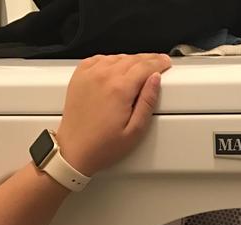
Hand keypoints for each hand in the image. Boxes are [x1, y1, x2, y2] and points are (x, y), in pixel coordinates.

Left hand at [56, 53, 171, 175]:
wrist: (75, 150)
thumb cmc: (102, 146)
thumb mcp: (135, 131)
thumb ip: (147, 102)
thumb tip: (155, 80)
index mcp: (119, 89)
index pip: (145, 66)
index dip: (159, 63)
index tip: (165, 62)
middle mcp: (103, 77)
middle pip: (132, 59)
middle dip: (148, 59)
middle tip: (157, 62)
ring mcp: (89, 75)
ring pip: (116, 57)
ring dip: (131, 59)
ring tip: (140, 66)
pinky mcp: (79, 77)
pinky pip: (98, 59)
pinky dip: (111, 59)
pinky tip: (117, 66)